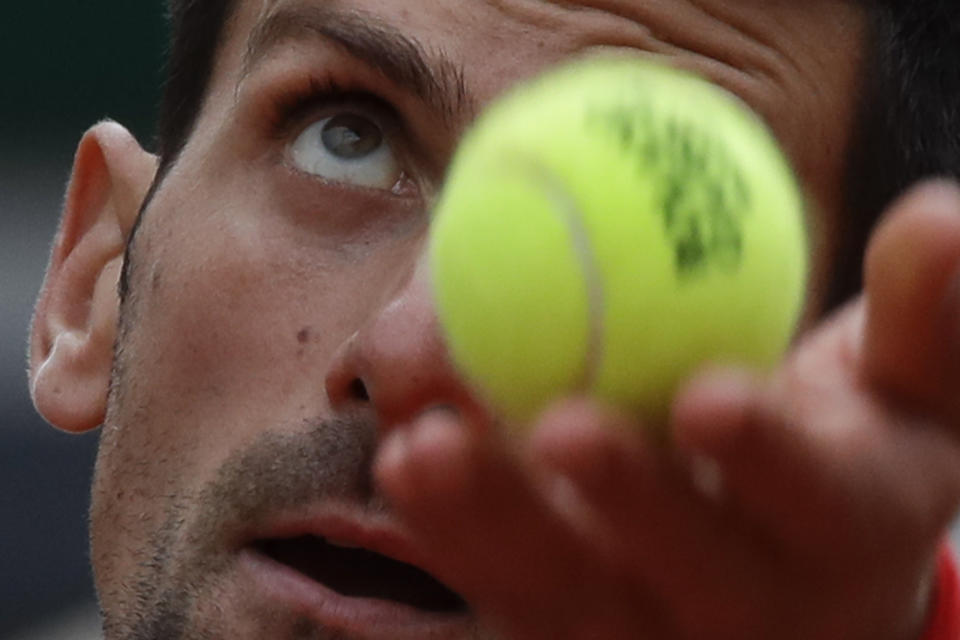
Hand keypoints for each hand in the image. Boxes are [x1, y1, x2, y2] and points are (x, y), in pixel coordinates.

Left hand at [375, 180, 959, 639]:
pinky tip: (403, 459)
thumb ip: (923, 317)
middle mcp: (754, 609)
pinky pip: (505, 592)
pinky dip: (451, 531)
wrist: (798, 581)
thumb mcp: (909, 393)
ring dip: (492, 524)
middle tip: (558, 427)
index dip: (774, 459)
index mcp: (849, 533)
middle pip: (688, 572)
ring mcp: (651, 636)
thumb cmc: (853, 456)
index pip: (824, 503)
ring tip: (422, 449)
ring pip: (568, 595)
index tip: (711, 396)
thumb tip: (936, 215)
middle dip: (629, 506)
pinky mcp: (571, 638)